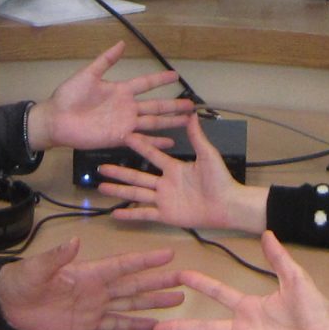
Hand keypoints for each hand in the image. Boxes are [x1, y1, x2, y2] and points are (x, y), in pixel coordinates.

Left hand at [0, 237, 183, 329]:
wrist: (8, 303)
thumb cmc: (22, 280)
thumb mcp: (38, 267)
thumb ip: (58, 257)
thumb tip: (74, 241)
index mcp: (89, 272)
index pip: (123, 265)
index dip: (145, 261)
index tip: (168, 255)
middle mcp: (98, 289)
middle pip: (135, 285)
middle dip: (159, 282)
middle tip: (184, 280)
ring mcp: (95, 307)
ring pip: (131, 304)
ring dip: (154, 303)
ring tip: (177, 300)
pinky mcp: (88, 325)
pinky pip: (116, 326)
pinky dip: (135, 327)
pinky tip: (153, 327)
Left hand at [27, 44, 196, 152]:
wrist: (56, 119)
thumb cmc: (69, 96)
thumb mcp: (88, 74)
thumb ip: (106, 61)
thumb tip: (122, 43)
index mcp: (120, 90)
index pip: (146, 84)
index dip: (160, 79)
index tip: (176, 75)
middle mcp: (126, 107)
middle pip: (156, 105)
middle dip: (173, 105)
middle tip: (191, 105)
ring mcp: (124, 123)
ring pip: (153, 122)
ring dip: (170, 122)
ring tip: (187, 122)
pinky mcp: (119, 137)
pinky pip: (141, 139)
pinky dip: (156, 142)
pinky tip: (169, 143)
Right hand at [96, 117, 267, 232]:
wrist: (228, 205)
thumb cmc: (220, 180)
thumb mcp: (208, 155)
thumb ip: (197, 137)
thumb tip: (192, 114)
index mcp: (174, 168)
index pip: (152, 155)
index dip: (139, 146)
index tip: (124, 136)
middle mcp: (165, 183)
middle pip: (136, 176)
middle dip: (119, 172)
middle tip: (101, 168)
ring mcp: (163, 200)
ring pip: (136, 194)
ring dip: (118, 190)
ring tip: (101, 187)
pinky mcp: (166, 215)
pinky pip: (144, 214)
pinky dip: (130, 214)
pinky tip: (115, 213)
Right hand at [154, 232, 328, 329]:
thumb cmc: (314, 308)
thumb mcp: (295, 279)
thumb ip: (278, 258)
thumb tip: (267, 232)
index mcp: (250, 307)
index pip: (219, 294)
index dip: (201, 285)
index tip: (180, 275)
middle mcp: (243, 328)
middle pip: (205, 327)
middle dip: (181, 327)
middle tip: (157, 326)